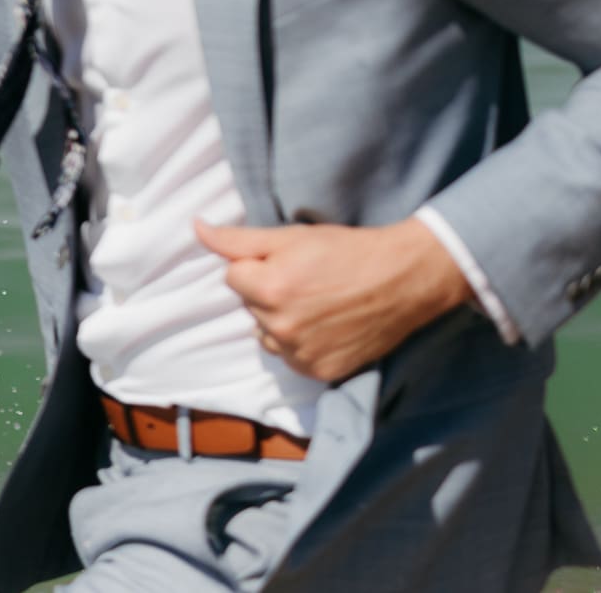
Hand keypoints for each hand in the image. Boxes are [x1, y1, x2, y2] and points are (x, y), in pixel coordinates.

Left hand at [194, 217, 473, 382]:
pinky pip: (291, 357)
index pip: (233, 278)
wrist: (404, 280)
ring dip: (280, 321)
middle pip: (250, 306)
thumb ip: (236, 239)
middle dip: (268, 292)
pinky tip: (325, 326)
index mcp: (269, 289)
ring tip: (316, 304)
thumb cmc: (346, 251)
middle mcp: (281, 327)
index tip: (289, 262)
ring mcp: (302, 354)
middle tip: (307, 281)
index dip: (257, 266)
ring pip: (267, 334)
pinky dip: (301, 344)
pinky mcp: (321, 372)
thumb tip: (195, 228)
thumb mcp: (290, 236)